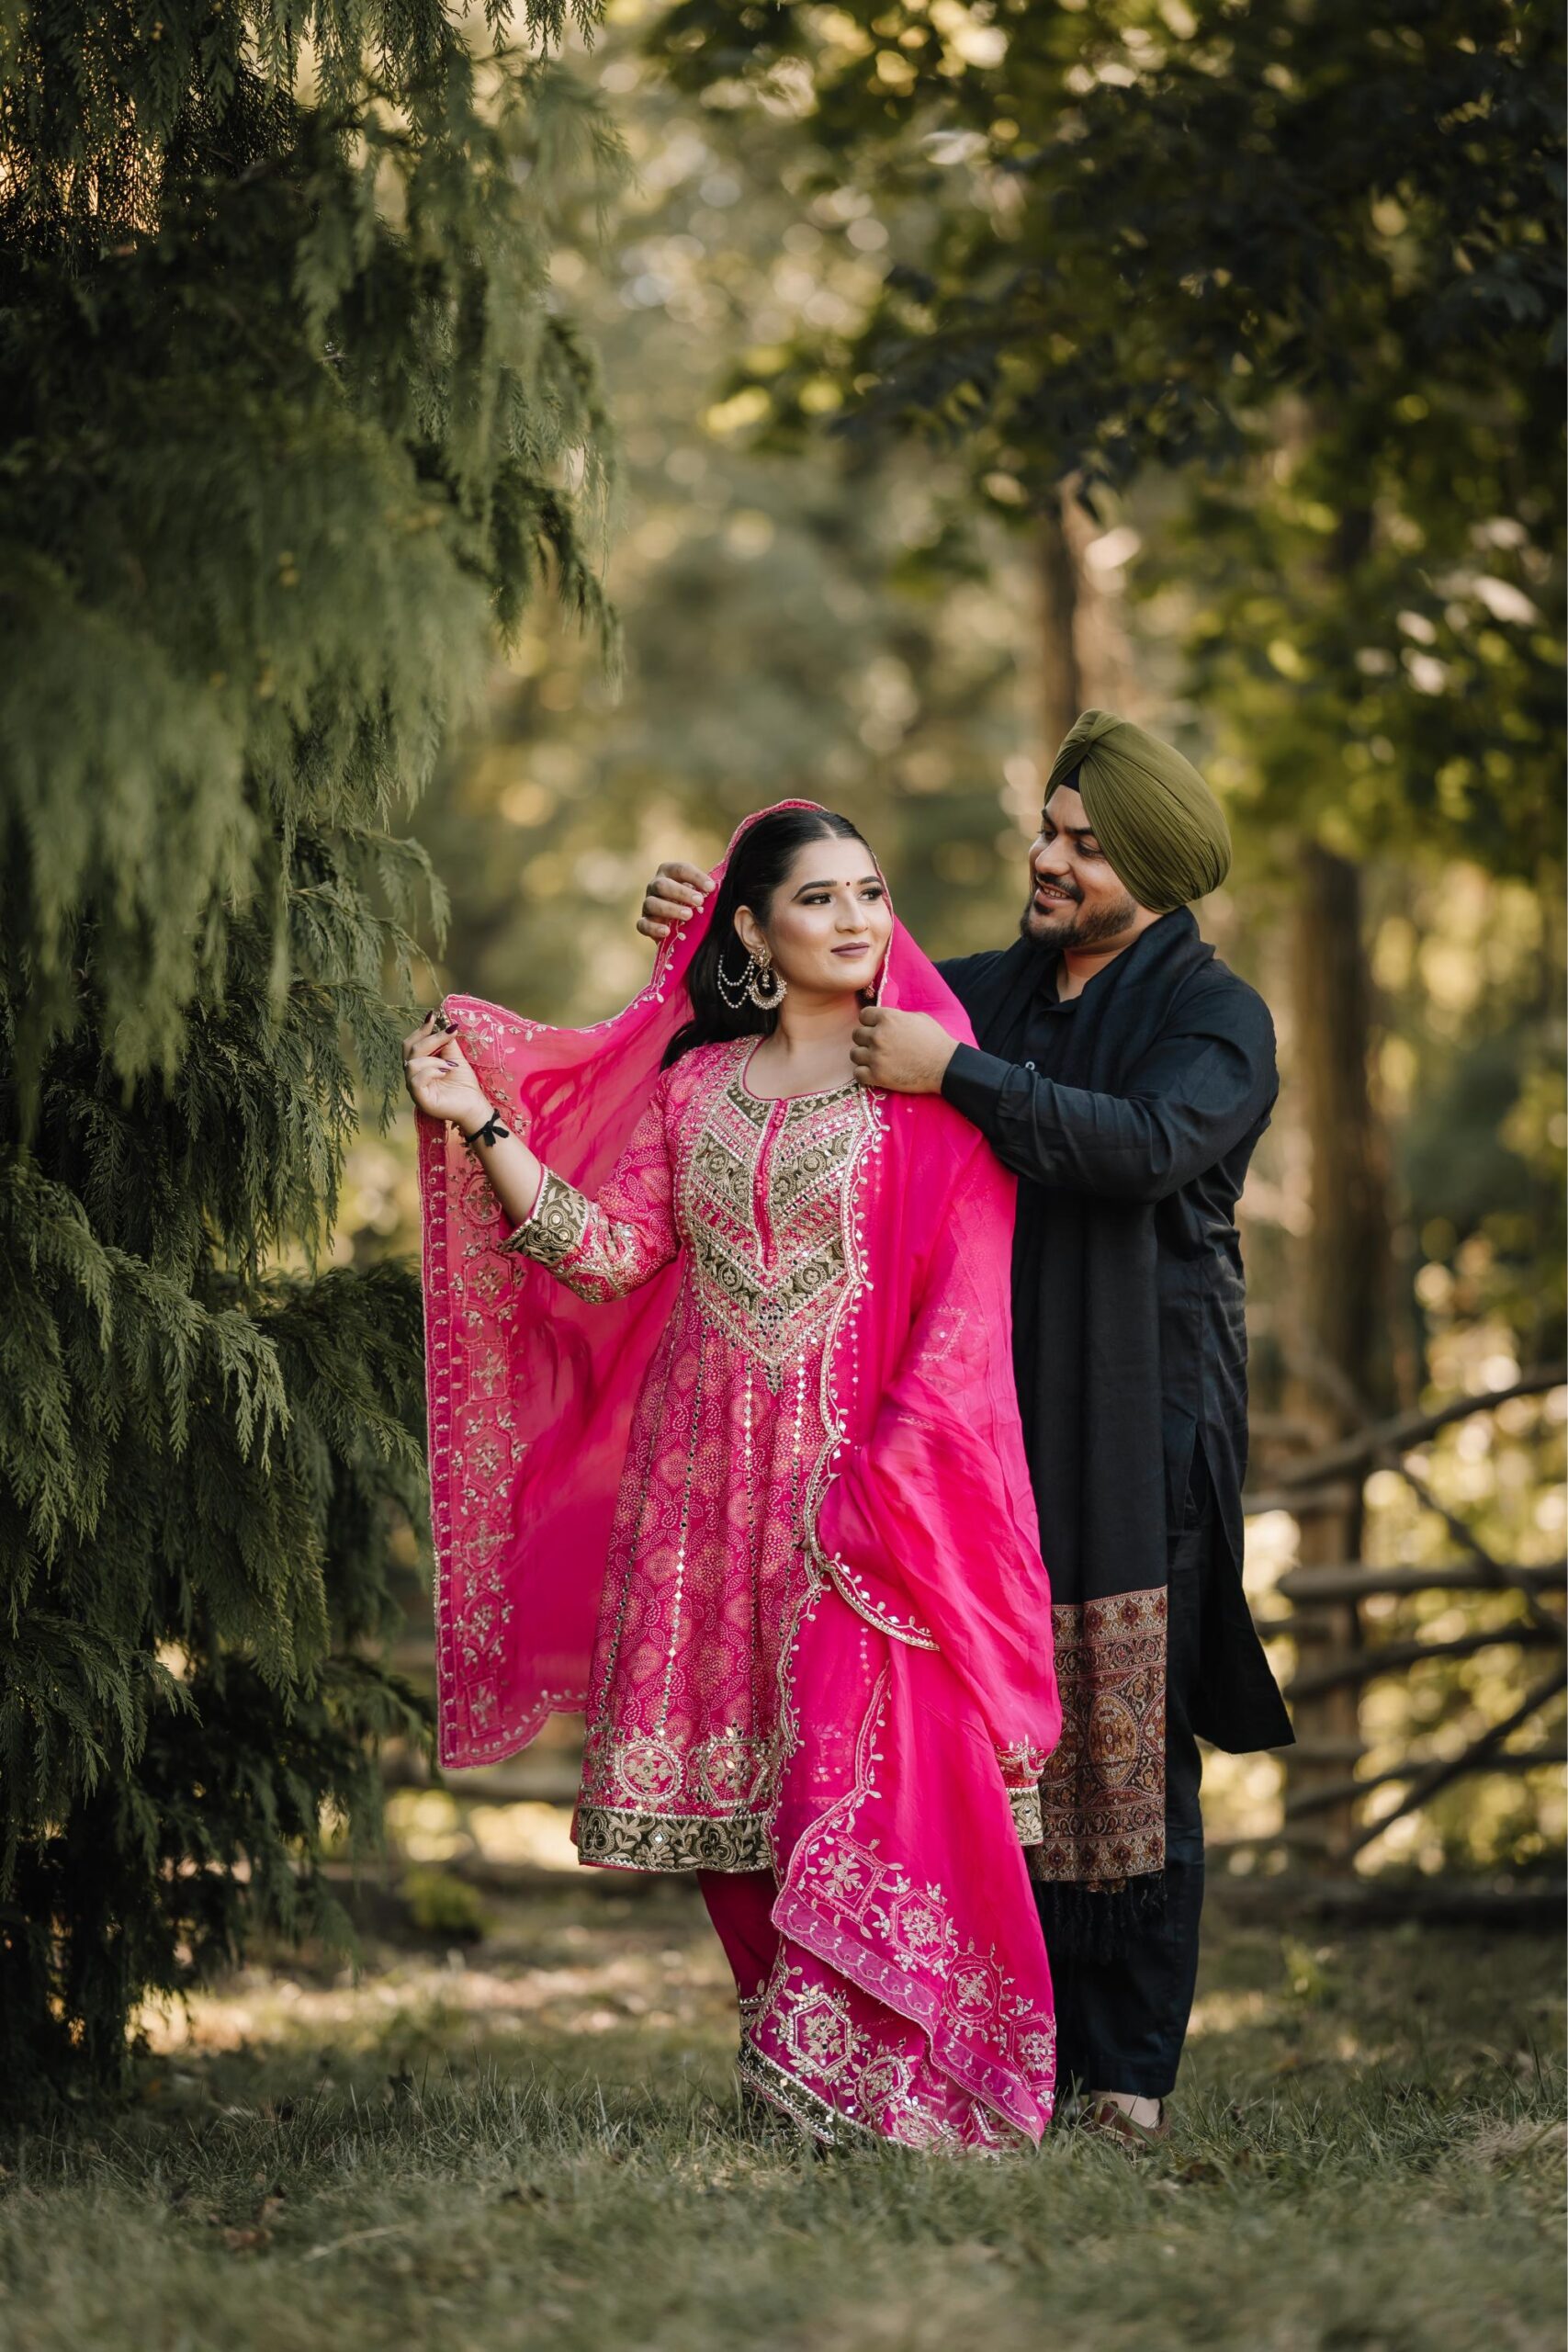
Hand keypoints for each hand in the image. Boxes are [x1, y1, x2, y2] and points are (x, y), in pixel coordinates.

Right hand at [402, 1012, 491, 1130]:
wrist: (474, 1105)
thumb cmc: (464, 1083)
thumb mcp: (455, 1057)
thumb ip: (447, 1042)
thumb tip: (445, 1022)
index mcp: (419, 1064)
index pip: (411, 1043)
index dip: (420, 1029)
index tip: (433, 1016)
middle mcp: (413, 1075)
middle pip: (410, 1049)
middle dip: (430, 1038)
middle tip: (450, 1033)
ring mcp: (414, 1088)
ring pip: (412, 1063)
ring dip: (433, 1060)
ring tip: (450, 1066)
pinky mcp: (420, 1099)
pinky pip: (416, 1080)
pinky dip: (431, 1071)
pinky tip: (445, 1072)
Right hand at [636, 860, 712, 942]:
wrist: (681, 925)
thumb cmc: (694, 903)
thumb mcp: (701, 893)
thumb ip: (708, 889)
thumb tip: (719, 887)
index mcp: (669, 872)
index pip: (681, 869)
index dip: (696, 877)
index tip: (711, 887)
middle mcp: (655, 885)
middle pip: (663, 885)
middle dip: (682, 892)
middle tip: (699, 901)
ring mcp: (648, 904)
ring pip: (652, 903)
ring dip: (671, 909)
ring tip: (688, 916)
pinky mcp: (644, 923)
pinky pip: (643, 924)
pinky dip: (654, 928)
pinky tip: (667, 931)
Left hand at [849, 1005, 957, 1096]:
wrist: (945, 1066)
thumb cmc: (935, 1040)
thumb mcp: (918, 1018)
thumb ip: (897, 1016)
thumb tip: (885, 1017)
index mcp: (888, 1018)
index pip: (863, 1015)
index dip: (869, 1022)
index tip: (876, 1028)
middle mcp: (878, 1036)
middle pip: (856, 1035)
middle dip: (866, 1040)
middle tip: (879, 1046)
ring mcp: (876, 1057)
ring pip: (854, 1054)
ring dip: (863, 1057)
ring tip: (876, 1060)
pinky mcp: (877, 1076)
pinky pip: (857, 1073)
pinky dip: (864, 1074)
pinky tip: (875, 1073)